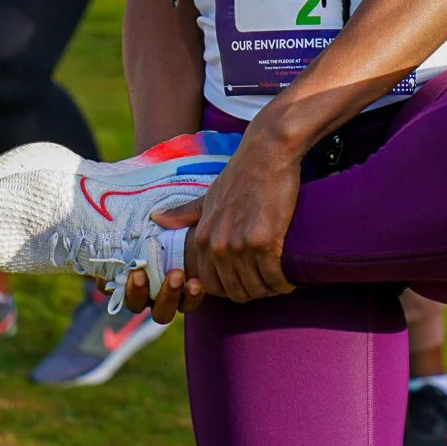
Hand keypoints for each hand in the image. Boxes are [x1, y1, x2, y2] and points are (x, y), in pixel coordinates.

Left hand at [121, 121, 300, 316]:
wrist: (266, 153)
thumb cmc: (241, 174)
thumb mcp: (209, 196)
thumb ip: (185, 213)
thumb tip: (156, 219)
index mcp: (204, 238)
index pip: (214, 286)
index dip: (233, 289)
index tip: (249, 280)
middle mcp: (218, 245)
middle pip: (237, 291)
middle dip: (255, 292)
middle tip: (269, 282)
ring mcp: (240, 245)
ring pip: (257, 288)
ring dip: (271, 289)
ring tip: (280, 280)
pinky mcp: (264, 241)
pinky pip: (275, 278)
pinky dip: (284, 283)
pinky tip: (290, 277)